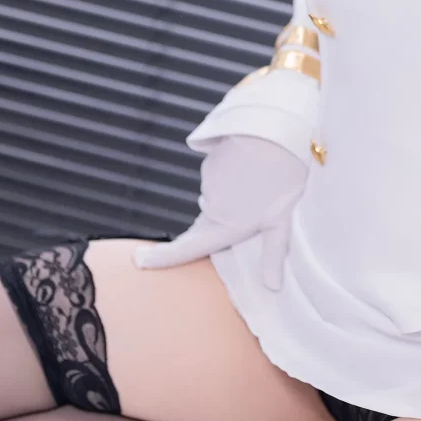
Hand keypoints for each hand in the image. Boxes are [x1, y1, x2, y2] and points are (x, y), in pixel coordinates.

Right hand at [134, 136, 307, 290]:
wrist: (273, 134)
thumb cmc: (283, 181)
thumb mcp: (282, 221)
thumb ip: (273, 254)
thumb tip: (272, 287)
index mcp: (225, 226)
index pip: (187, 248)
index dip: (162, 258)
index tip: (137, 261)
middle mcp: (211, 208)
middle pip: (206, 222)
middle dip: (218, 224)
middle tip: (247, 214)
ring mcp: (208, 183)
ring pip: (216, 196)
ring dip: (231, 196)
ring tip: (259, 186)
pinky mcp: (211, 162)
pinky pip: (219, 174)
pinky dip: (232, 175)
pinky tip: (251, 168)